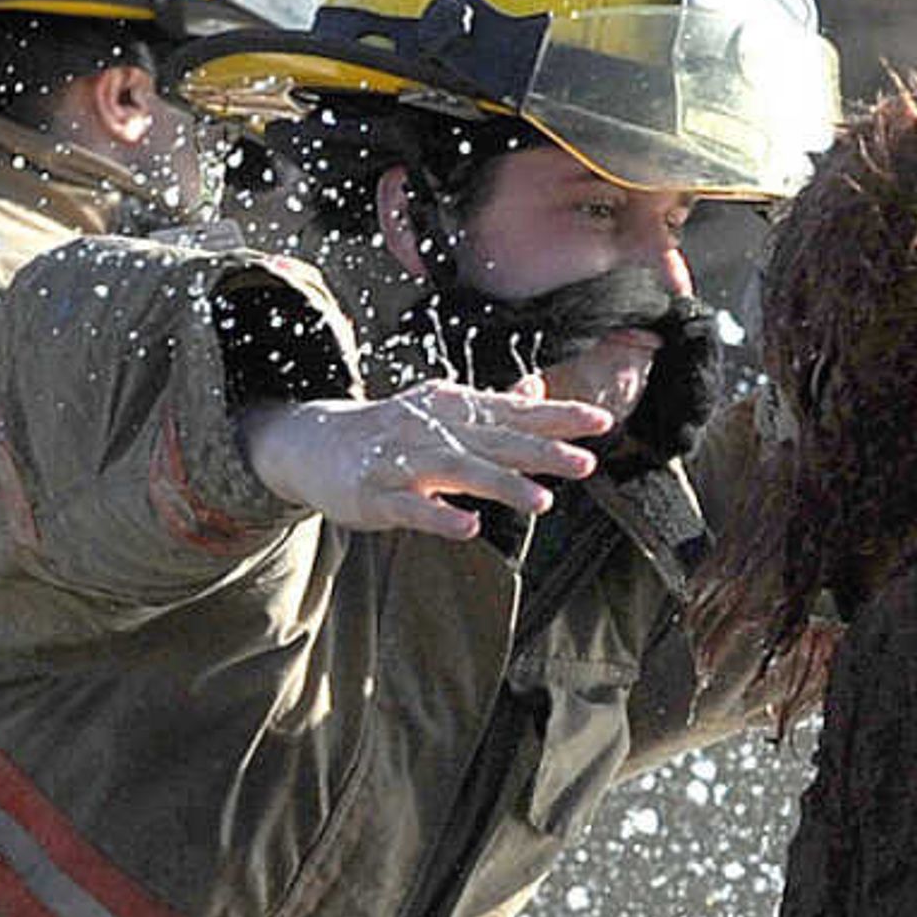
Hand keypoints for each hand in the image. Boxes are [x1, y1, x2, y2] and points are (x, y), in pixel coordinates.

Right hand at [238, 378, 615, 538]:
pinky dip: (440, 515)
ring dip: (502, 485)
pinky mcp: (378, 494)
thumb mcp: (443, 412)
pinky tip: (469, 526)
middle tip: (585, 462)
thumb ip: (492, 407)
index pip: (515, 412)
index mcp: (455, 410)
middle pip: (496, 440)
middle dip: (542, 451)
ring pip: (459, 471)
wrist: (315, 443)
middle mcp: (435, 429)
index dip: (558, 417)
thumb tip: (537, 390)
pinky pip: (413, 507)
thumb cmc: (390, 432)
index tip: (601, 423)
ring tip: (542, 502)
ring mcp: (405, 461)